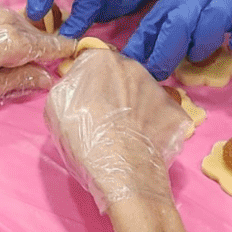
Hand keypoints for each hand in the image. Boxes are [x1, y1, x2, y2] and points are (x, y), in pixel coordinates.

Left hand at [0, 0, 74, 106]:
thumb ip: (19, 82)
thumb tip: (45, 78)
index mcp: (12, 41)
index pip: (50, 44)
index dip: (66, 48)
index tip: (80, 48)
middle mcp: (4, 15)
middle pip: (31, 31)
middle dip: (33, 45)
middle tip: (28, 62)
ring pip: (9, 19)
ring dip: (7, 33)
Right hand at [44, 46, 187, 209]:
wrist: (123, 171)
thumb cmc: (84, 138)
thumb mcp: (56, 106)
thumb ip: (67, 84)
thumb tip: (78, 84)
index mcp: (100, 60)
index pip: (90, 63)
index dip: (86, 84)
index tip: (84, 103)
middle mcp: (132, 65)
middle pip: (118, 74)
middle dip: (112, 90)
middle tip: (105, 118)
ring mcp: (158, 87)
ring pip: (141, 92)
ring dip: (134, 105)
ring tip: (125, 132)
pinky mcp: (175, 110)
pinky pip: (160, 112)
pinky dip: (154, 123)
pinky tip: (144, 140)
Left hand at [124, 0, 231, 78]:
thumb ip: (181, 5)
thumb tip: (151, 38)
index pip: (161, 15)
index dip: (145, 41)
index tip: (130, 62)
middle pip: (182, 20)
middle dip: (166, 49)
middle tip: (156, 72)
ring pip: (214, 20)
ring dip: (202, 42)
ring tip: (197, 56)